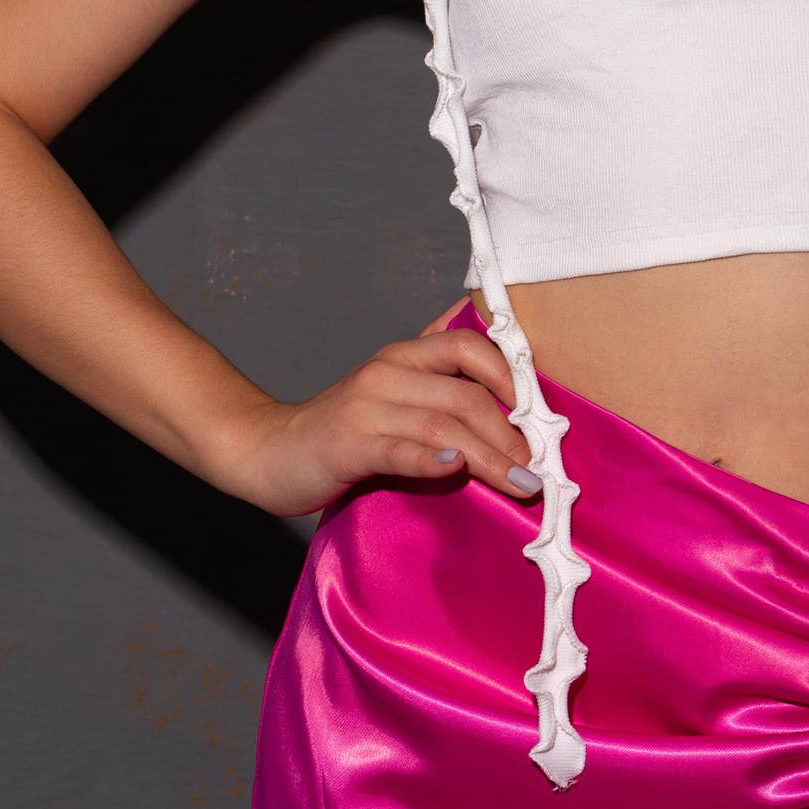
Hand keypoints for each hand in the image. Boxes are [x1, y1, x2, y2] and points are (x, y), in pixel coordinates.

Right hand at [211, 315, 536, 518]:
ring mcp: (366, 408)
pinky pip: (398, 449)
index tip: (543, 416)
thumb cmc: (337, 428)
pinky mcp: (348, 444)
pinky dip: (431, 459)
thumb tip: (474, 326)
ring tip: (520, 482)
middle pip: (466, 393)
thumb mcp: (388, 387)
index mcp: (403, 356)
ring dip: (490, 456)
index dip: (512, 376)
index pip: (468, 345)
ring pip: (443, 424)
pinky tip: (456, 469)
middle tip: (538, 468)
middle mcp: (386, 373)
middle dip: (512, 433)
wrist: (264, 451)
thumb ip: (431, 364)